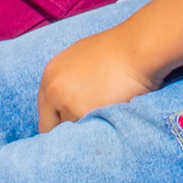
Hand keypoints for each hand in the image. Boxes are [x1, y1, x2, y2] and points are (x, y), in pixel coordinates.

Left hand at [36, 24, 165, 131]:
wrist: (138, 48)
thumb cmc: (118, 50)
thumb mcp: (81, 58)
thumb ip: (67, 80)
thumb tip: (66, 102)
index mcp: (51, 73)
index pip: (44, 109)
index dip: (58, 117)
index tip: (72, 122)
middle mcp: (52, 88)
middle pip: (48, 126)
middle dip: (65, 129)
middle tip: (85, 129)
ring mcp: (65, 102)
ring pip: (70, 131)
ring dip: (84, 129)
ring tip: (103, 119)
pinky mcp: (81, 114)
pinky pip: (85, 133)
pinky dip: (95, 131)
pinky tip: (109, 119)